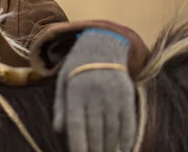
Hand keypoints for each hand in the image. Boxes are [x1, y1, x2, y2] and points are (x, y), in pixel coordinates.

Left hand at [53, 29, 135, 151]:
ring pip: (113, 129)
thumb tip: (59, 130)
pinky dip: (127, 138)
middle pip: (96, 130)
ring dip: (110, 147)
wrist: (101, 46)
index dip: (78, 144)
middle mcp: (95, 93)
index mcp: (75, 90)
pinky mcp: (127, 94)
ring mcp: (112, 94)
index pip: (77, 124)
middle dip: (95, 149)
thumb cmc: (77, 69)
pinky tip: (123, 148)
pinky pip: (129, 121)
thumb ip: (60, 106)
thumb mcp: (63, 83)